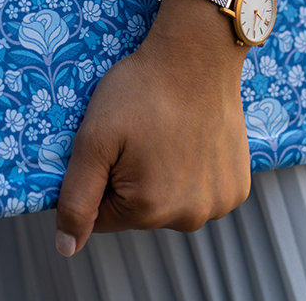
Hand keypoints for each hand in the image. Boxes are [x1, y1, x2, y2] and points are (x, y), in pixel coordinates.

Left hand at [53, 0, 252, 256]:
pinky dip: (194, 172)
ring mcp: (219, 204)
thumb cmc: (140, 92)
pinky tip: (191, 140)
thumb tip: (67, 248)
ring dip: (163, 177)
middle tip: (138, 135)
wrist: (197, 56)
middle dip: (130, 179)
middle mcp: (188, 217)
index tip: (112, 144)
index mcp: (147, 210)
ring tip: (166, 134)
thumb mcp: (94, 140)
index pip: (101, 215)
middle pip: (137, 211)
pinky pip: (202, 192)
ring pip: (170, 203)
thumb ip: (76, 199)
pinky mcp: (238, 187)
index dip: (98, 178)